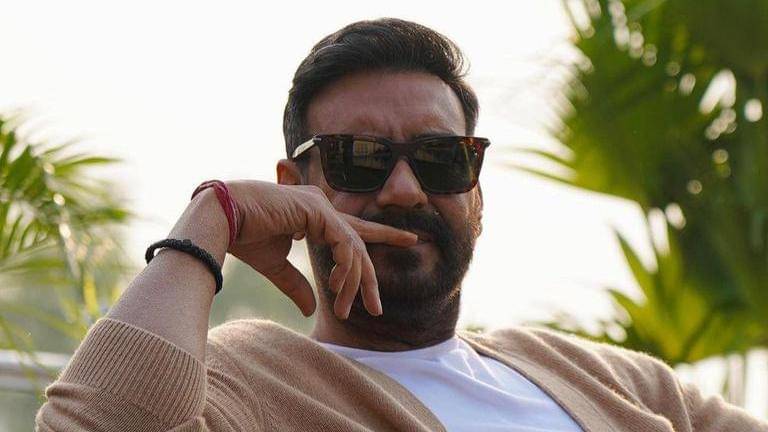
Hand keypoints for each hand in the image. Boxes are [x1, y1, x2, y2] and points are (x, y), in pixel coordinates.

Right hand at [223, 180, 417, 318]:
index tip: (410, 239)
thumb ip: (297, 285)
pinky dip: (346, 270)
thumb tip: (313, 308)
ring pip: (353, 250)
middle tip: (378, 307)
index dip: (383, 234)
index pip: (354, 229)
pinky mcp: (317, 211)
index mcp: (314, 216)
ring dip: (353, 284)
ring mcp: (321, 206)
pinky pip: (345, 245)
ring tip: (347, 310)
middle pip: (360, 243)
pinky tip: (338, 288)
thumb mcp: (276, 267)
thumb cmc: (244, 237)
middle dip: (370, 277)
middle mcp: (322, 207)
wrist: (220, 221)